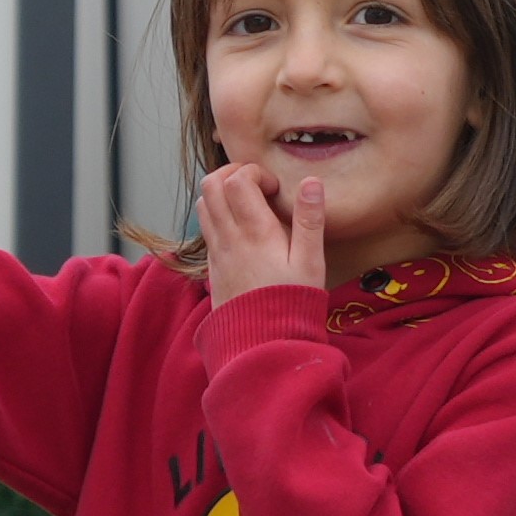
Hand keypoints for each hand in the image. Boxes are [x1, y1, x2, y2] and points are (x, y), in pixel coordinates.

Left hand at [193, 156, 326, 303]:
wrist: (262, 343)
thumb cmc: (291, 302)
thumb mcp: (310, 262)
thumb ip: (310, 220)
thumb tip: (312, 183)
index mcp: (254, 232)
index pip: (237, 180)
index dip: (255, 172)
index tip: (275, 188)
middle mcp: (228, 237)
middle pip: (210, 185)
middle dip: (232, 173)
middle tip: (257, 184)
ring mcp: (216, 252)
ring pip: (203, 205)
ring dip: (221, 192)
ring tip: (248, 201)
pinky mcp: (213, 266)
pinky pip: (205, 228)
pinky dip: (217, 214)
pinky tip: (240, 227)